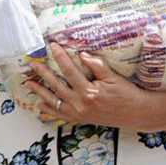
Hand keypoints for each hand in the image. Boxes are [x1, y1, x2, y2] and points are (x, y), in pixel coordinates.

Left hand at [26, 44, 145, 126]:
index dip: (60, 56)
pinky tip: (40, 104)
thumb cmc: (127, 94)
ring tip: (29, 83)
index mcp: (89, 92)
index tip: (53, 46)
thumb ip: (97, 66)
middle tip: (33, 64)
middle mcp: (80, 104)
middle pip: (57, 86)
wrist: (135, 113)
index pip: (70, 71)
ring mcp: (78, 113)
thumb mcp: (113, 77)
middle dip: (44, 74)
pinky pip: (60, 115)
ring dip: (40, 92)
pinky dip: (49, 110)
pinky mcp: (80, 119)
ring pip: (54, 101)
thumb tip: (82, 55)